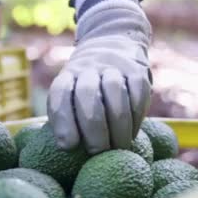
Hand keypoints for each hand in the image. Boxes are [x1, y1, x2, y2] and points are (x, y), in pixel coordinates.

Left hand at [48, 37, 151, 153]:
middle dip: (93, 129)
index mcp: (67, 76)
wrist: (112, 45)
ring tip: (119, 148)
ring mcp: (113, 65)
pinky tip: (133, 133)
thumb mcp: (72, 96)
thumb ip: (69, 119)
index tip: (68, 147)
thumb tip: (70, 150)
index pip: (60, 94)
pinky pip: (138, 93)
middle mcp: (88, 67)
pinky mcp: (137, 69)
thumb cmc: (86, 88)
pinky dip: (136, 117)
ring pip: (115, 93)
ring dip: (118, 126)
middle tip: (98, 152)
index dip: (63, 121)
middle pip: (87, 95)